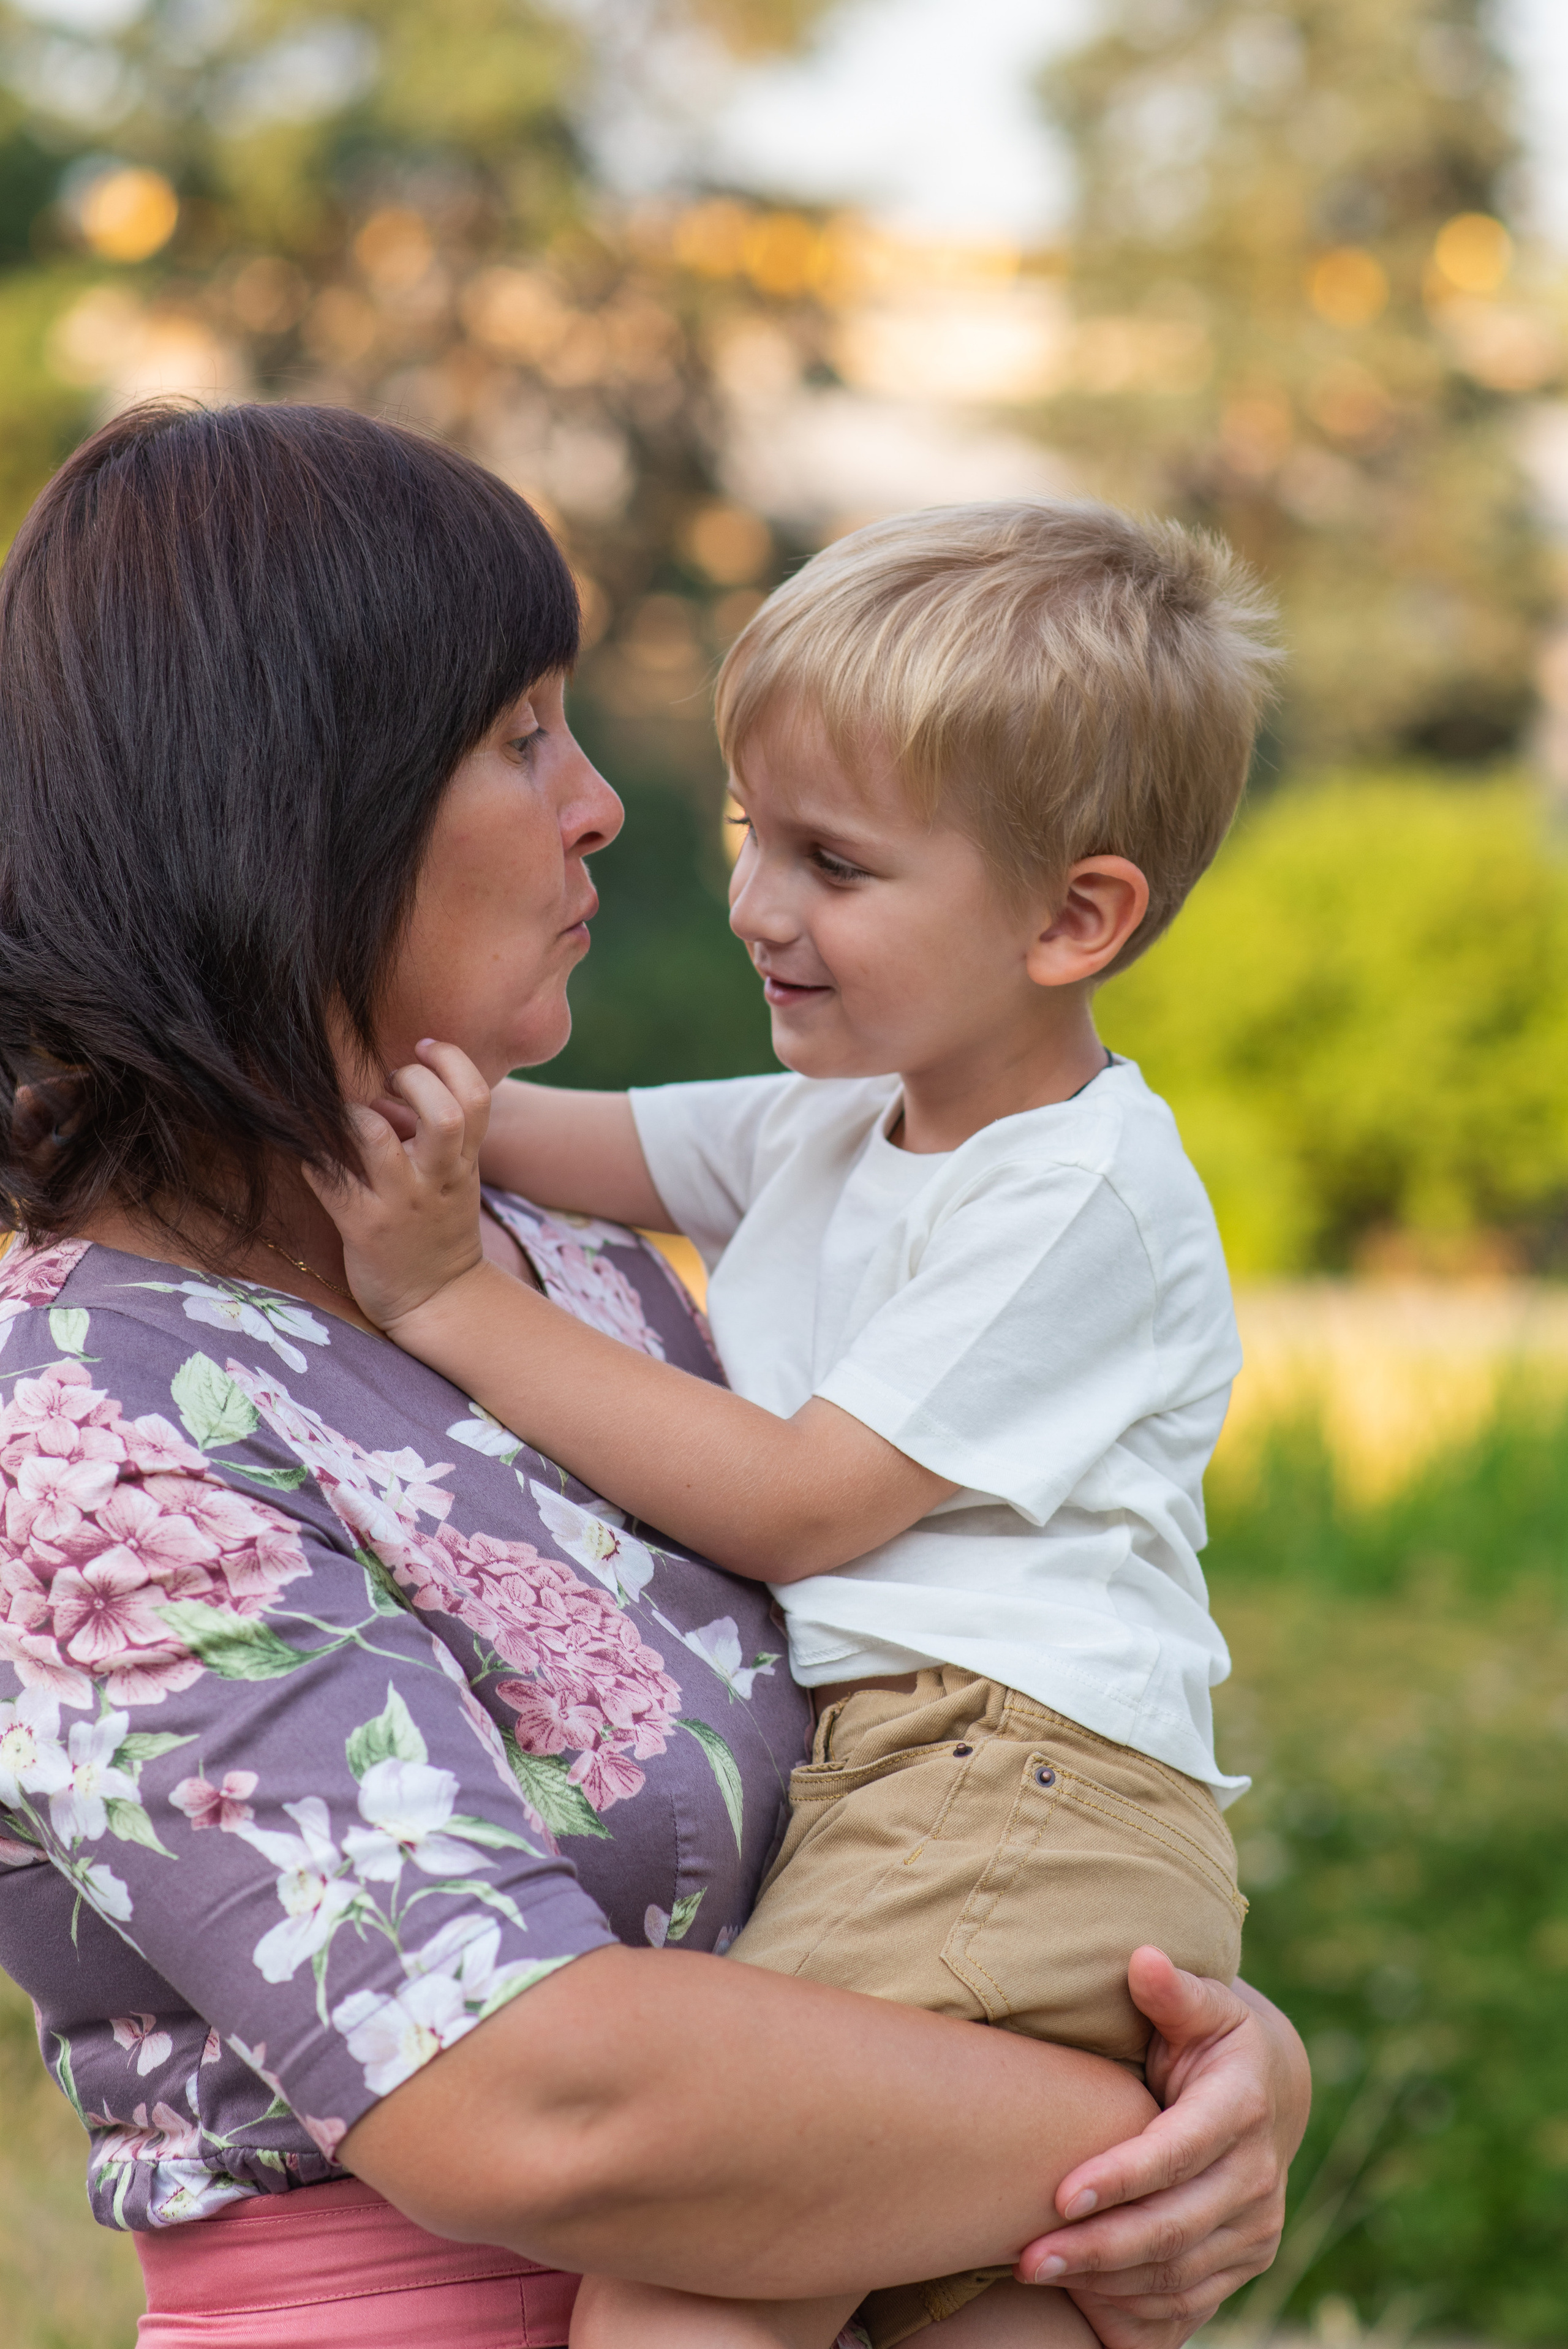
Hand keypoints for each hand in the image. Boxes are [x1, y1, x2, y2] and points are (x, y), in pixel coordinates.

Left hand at [303, 1040, 492, 1333]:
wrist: (437, 1301)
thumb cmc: (437, 1228)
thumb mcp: (455, 1176)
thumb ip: (433, 1131)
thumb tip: (390, 1089)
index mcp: (463, 1161)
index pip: (475, 1097)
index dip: (450, 1060)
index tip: (424, 1048)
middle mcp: (436, 1178)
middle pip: (443, 1113)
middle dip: (412, 1079)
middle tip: (390, 1080)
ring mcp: (400, 1202)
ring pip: (375, 1135)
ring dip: (353, 1113)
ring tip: (348, 1117)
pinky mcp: (362, 1226)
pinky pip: (328, 1176)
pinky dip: (314, 1154)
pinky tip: (314, 1154)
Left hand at [1013, 1948, 1310, 2348]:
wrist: (1269, 2088)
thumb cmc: (1212, 2034)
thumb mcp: (1203, 2002)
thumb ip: (1172, 1990)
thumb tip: (1143, 1960)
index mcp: (1243, 2105)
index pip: (1180, 2151)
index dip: (1123, 2177)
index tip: (1061, 2194)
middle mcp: (1258, 2174)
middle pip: (1174, 2227)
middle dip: (1098, 2247)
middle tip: (1026, 2257)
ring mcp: (1256, 2226)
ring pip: (1177, 2273)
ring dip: (1105, 2281)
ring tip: (1034, 2271)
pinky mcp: (1246, 2259)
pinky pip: (1188, 2300)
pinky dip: (1133, 2305)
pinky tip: (1078, 2296)